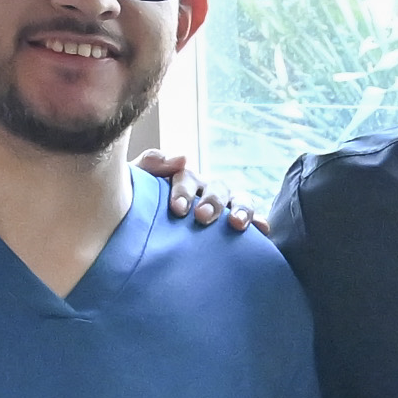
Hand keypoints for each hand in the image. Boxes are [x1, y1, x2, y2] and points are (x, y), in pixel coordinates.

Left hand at [135, 144, 264, 236]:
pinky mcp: (234, 226)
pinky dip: (260, 223)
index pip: (186, 176)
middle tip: (203, 218)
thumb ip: (150, 165)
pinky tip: (264, 231)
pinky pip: (252, 220)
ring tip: (238, 224)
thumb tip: (183, 157)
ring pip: (239, 199)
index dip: (184, 191)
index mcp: (180, 180)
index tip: (178, 210)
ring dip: (241, 209)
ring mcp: (222, 208)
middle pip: (217, 187)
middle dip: (212, 202)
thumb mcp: (135, 185)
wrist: (133, 240)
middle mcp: (205, 190)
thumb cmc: (133, 210)